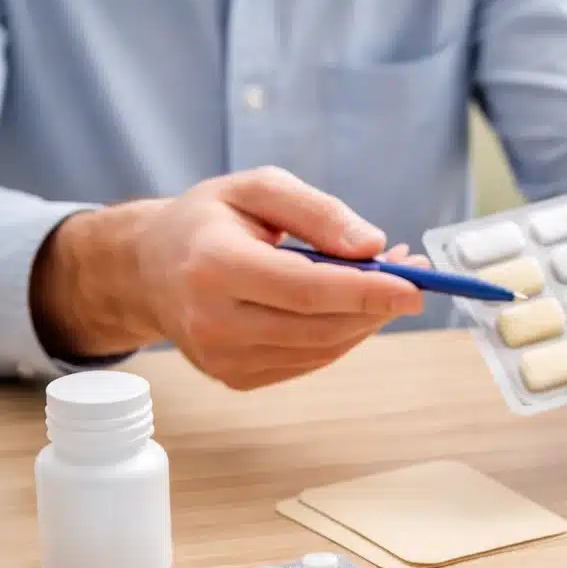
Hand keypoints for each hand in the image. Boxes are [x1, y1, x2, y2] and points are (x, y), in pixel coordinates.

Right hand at [31, 166, 424, 389]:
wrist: (150, 269)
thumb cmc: (208, 222)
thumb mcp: (257, 189)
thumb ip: (317, 211)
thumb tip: (372, 245)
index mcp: (213, 266)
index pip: (306, 289)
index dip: (366, 290)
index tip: (414, 285)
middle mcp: (213, 321)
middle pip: (320, 326)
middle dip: (377, 306)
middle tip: (413, 280)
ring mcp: (223, 359)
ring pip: (322, 349)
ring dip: (364, 321)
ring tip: (386, 286)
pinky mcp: (236, 378)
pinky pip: (309, 361)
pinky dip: (340, 336)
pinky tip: (348, 308)